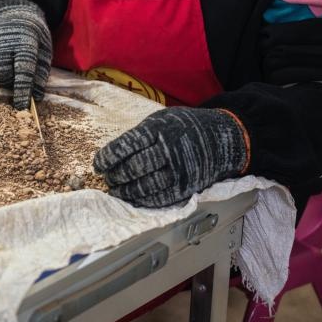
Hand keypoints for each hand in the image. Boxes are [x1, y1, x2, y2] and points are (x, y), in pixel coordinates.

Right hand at [0, 0, 51, 109]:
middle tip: (16, 73)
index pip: (23, 71)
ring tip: (6, 66)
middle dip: (10, 82)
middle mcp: (2, 45)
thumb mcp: (43, 48)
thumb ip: (41, 72)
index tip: (23, 107)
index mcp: (24, 43)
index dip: (23, 91)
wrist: (8, 13)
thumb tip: (37, 96)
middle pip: (2, 76)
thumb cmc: (31, 34)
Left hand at [93, 107, 248, 207]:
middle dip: (115, 176)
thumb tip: (114, 152)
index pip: (126, 146)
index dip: (108, 157)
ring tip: (116, 190)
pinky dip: (142, 201)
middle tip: (106, 179)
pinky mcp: (187, 187)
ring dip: (125, 191)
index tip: (98, 164)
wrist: (222, 138)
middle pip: (133, 167)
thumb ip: (140, 134)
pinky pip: (160, 199)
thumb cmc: (185, 127)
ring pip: (144, 186)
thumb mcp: (162, 119)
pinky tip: (133, 199)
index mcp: (158, 129)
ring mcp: (179, 170)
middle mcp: (169, 149)